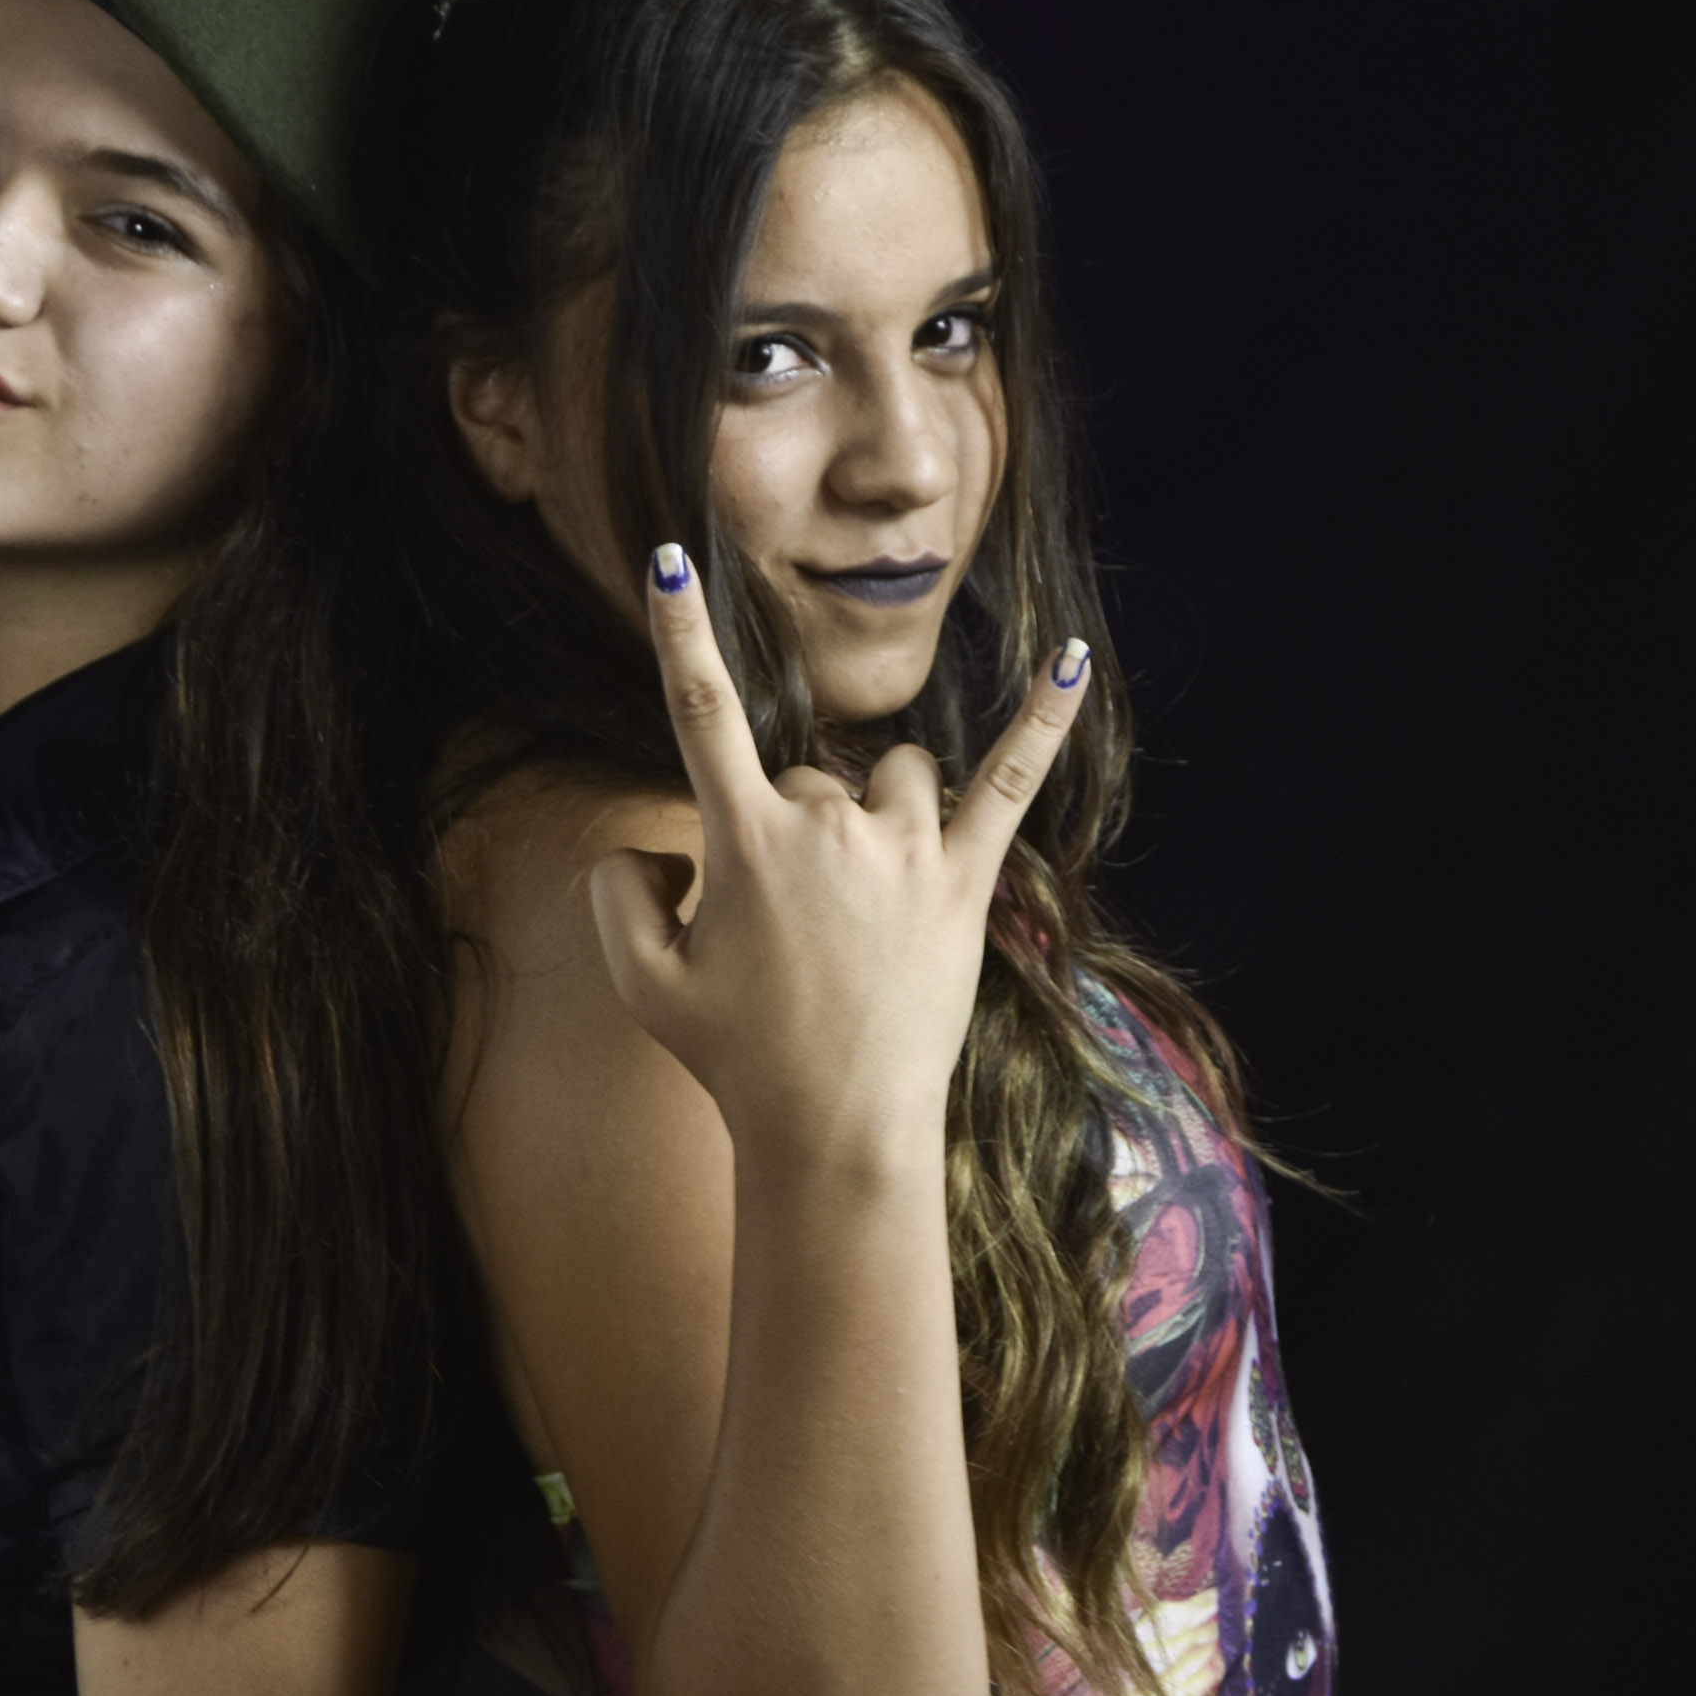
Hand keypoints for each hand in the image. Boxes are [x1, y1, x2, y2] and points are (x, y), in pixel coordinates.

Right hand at [584, 545, 1089, 1164]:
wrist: (836, 1132)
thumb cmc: (734, 1059)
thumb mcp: (639, 982)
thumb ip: (619, 891)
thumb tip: (661, 850)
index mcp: (745, 839)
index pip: (700, 711)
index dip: (680, 633)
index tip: (670, 562)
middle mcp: (830, 828)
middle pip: (803, 776)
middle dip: (787, 835)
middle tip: (785, 942)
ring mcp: (907, 850)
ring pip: (890, 779)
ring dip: (871, 819)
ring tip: (860, 909)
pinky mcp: (967, 881)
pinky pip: (1013, 780)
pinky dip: (1044, 716)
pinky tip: (1076, 658)